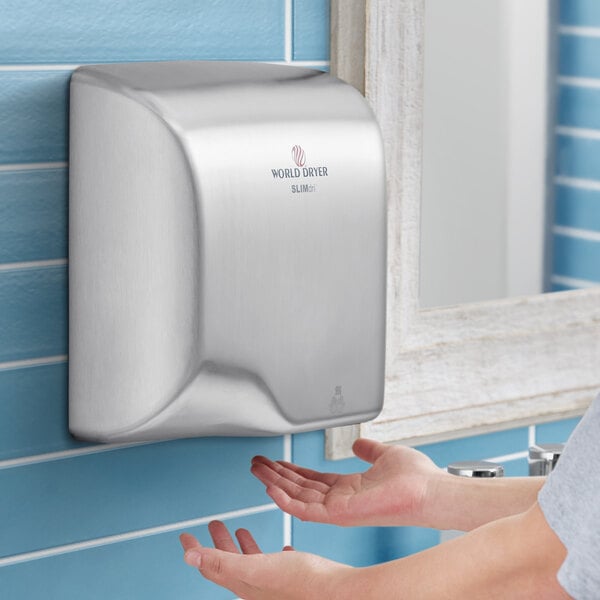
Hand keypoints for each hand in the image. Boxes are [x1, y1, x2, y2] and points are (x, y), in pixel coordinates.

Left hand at [180, 522, 350, 599]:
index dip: (196, 549)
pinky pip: (276, 565)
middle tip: (213, 525)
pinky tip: (278, 548)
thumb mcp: (255, 567)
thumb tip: (190, 557)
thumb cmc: (302, 582)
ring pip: (252, 561)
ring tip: (239, 530)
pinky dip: (270, 554)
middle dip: (219, 542)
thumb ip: (222, 561)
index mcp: (245, 582)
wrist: (337, 592)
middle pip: (230, 562)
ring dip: (242, 545)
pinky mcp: (294, 578)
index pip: (211, 566)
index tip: (185, 536)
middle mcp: (257, 585)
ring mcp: (275, 583)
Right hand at [251, 438, 443, 527]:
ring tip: (257, 471)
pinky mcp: (340, 514)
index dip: (292, 471)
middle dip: (276, 475)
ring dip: (275, 484)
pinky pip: (306, 509)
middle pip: (300, 488)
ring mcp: (339, 509)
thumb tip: (359, 444)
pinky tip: (271, 489)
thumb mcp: (386, 455)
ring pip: (298, 497)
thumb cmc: (416, 477)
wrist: (429, 490)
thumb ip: (369, 450)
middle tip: (257, 464)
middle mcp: (341, 499)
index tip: (277, 461)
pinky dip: (286, 500)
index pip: (313, 480)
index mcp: (350, 487)